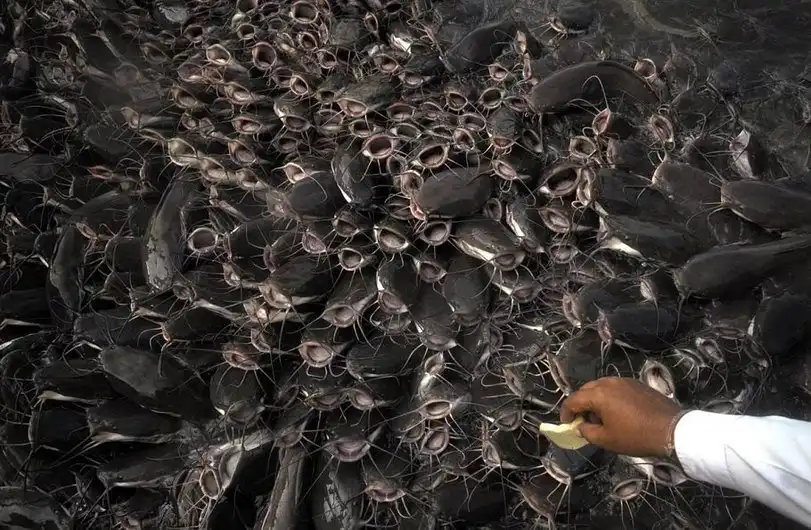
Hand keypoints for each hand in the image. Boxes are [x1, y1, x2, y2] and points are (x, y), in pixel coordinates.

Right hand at [560, 377, 681, 456]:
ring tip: (602, 418)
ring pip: (601, 387)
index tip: (567, 424)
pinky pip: (616, 388)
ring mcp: (624, 381)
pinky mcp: (637, 384)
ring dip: (596, 400)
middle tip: (583, 421)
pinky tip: (618, 412)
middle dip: (581, 405)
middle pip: (586, 390)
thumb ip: (587, 431)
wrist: (672, 430)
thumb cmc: (636, 436)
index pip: (573, 400)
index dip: (566, 412)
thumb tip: (581, 426)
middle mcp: (609, 382)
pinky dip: (610, 397)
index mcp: (599, 394)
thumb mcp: (607, 440)